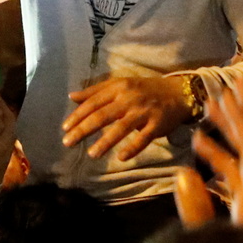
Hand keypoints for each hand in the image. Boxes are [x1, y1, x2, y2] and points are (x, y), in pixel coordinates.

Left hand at [63, 76, 187, 161]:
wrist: (178, 92)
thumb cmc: (144, 89)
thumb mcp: (119, 84)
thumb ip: (95, 91)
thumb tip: (72, 97)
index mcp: (118, 88)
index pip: (93, 102)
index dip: (77, 115)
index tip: (64, 128)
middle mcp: (129, 99)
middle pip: (102, 115)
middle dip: (83, 129)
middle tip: (68, 142)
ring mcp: (143, 112)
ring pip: (121, 128)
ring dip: (105, 142)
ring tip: (91, 154)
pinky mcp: (157, 125)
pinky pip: (143, 138)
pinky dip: (133, 148)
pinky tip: (121, 157)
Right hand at [181, 80, 242, 226]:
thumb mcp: (207, 242)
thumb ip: (197, 211)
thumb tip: (184, 173)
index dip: (241, 118)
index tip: (225, 94)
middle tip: (237, 81)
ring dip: (234, 129)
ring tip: (212, 106)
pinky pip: (242, 174)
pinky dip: (223, 155)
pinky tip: (199, 144)